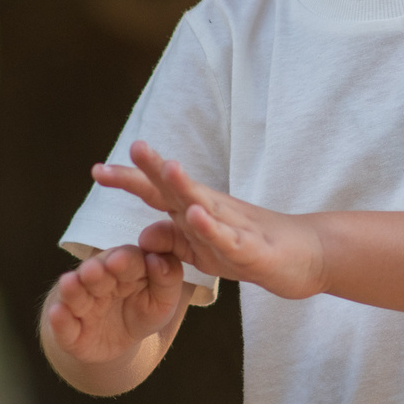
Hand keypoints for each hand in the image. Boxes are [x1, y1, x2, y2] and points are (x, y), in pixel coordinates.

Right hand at [43, 240, 188, 367]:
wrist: (119, 344)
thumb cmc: (142, 312)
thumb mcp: (163, 300)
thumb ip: (168, 278)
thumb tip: (160, 260)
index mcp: (126, 268)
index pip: (127, 259)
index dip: (124, 260)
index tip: (121, 260)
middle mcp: (100, 281)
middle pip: (96, 274)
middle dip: (95, 272)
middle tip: (93, 271)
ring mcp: (82, 305)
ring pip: (76, 295)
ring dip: (73, 290)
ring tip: (70, 284)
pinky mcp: (69, 330)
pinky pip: (63, 325)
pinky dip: (59, 319)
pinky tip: (57, 313)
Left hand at [93, 141, 327, 299]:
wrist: (306, 258)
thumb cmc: (251, 249)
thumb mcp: (202, 251)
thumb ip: (172, 241)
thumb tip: (141, 234)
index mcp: (197, 211)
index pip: (158, 192)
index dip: (130, 179)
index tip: (97, 170)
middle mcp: (213, 212)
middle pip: (179, 188)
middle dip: (154, 169)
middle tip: (134, 145)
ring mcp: (233, 229)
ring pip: (206, 205)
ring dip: (186, 186)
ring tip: (168, 166)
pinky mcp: (252, 251)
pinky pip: (229, 239)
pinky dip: (212, 228)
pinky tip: (196, 215)